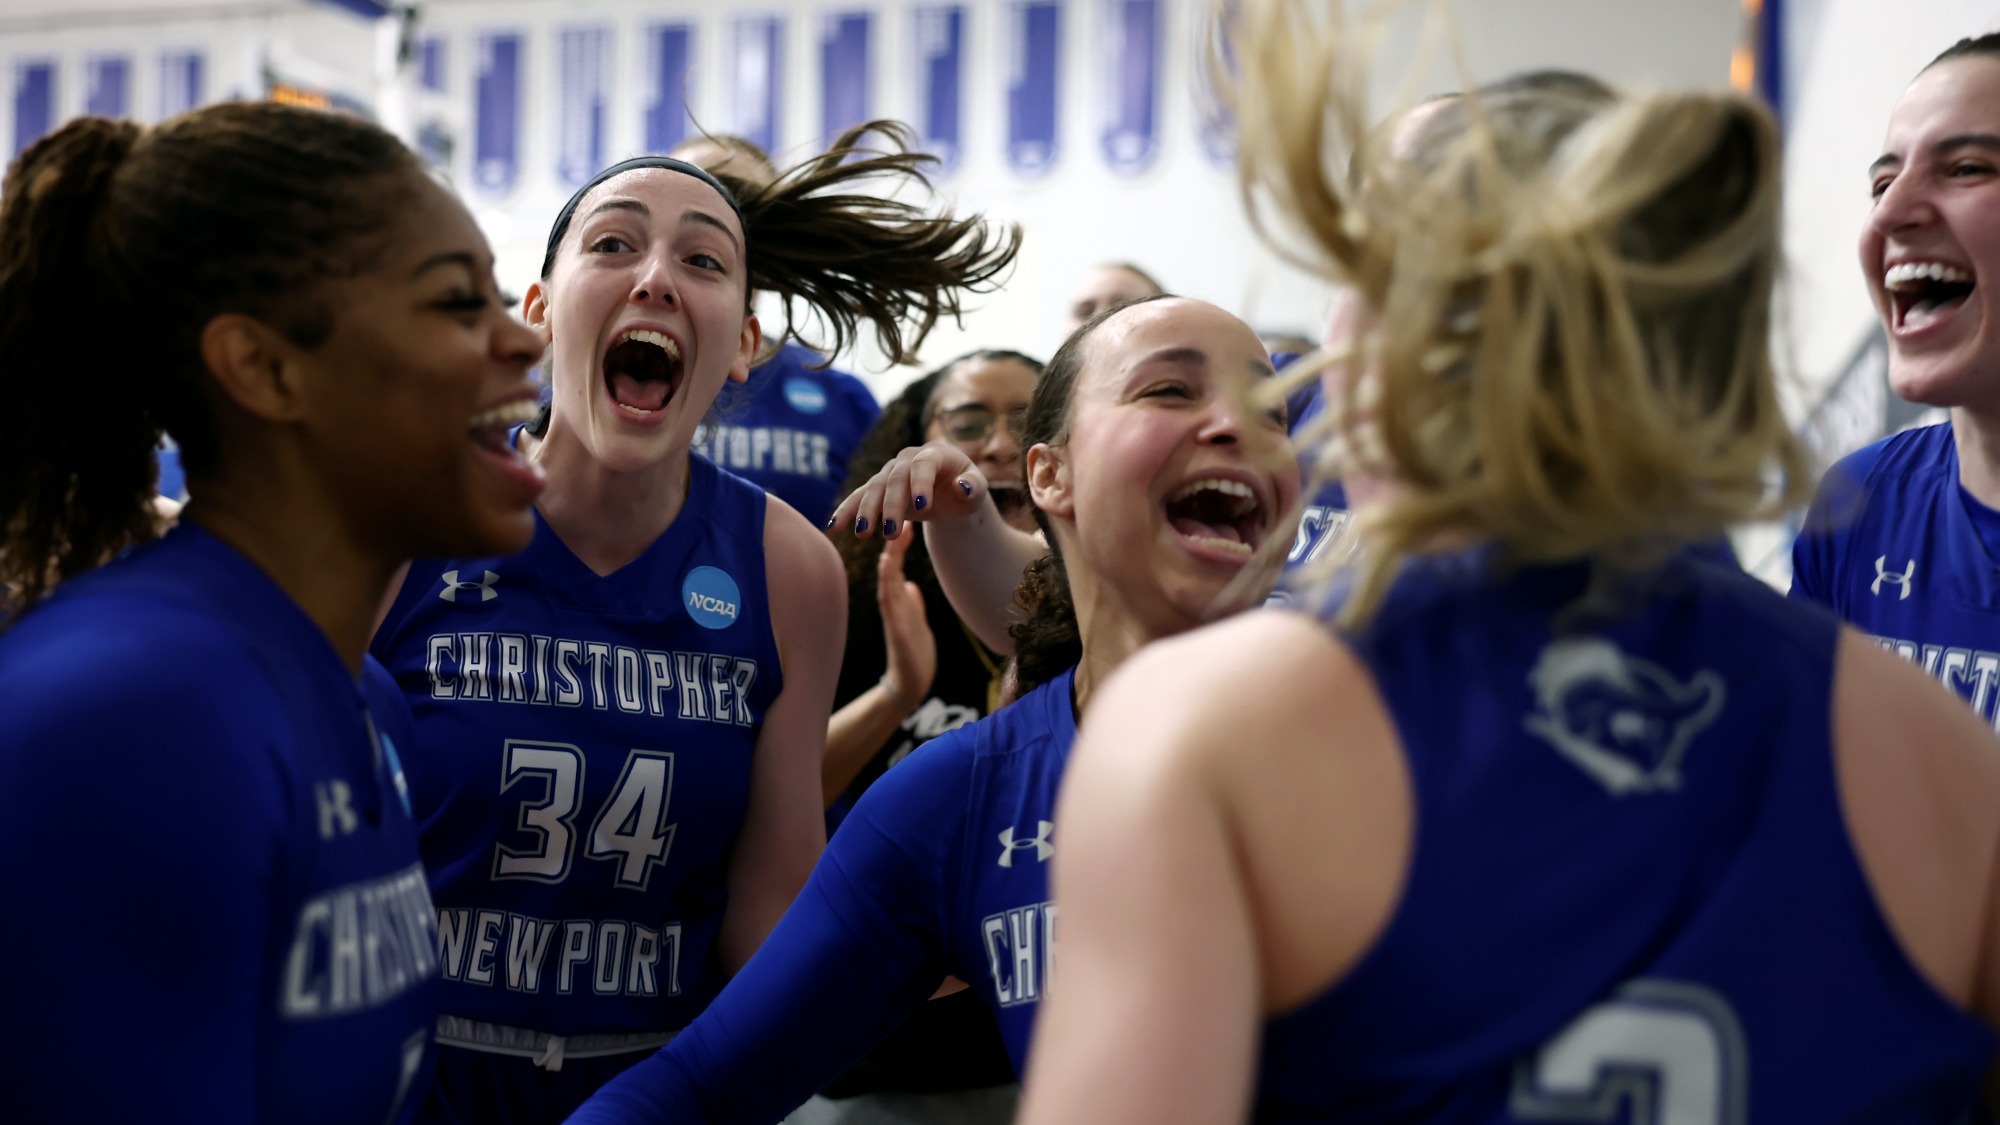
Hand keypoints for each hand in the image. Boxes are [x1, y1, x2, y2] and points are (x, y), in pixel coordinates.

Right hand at [829, 440, 991, 540]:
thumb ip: (974, 487)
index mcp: (934, 454)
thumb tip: (962, 488)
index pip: (924, 465)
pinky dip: (846, 511)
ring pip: (874, 489)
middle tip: (891, 533)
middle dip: (892, 506)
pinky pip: (859, 498)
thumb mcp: (977, 490)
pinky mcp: (878, 488)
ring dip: (866, 511)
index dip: (921, 484)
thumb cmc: (966, 489)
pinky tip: (833, 528)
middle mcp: (908, 459)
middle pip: (895, 480)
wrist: (949, 490)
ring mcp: (890, 472)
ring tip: (863, 534)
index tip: (923, 507)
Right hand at [876, 529, 935, 708]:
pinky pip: (890, 606)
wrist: (912, 682)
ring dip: (890, 561)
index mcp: (898, 601)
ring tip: (893, 539)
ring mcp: (893, 618)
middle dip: (894, 545)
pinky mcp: (896, 632)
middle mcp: (893, 606)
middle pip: (889, 570)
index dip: (899, 545)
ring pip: (888, 583)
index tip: (908, 521)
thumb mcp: (916, 620)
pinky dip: (888, 586)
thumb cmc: (914, 652)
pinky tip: (889, 571)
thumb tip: (908, 585)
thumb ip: (911, 602)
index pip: (895, 568)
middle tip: (901, 519)